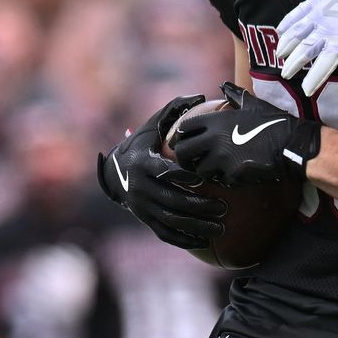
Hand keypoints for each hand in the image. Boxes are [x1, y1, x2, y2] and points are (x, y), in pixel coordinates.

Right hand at [97, 95, 226, 249]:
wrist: (113, 171)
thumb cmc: (142, 144)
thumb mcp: (153, 125)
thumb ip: (175, 109)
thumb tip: (200, 95)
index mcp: (143, 164)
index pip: (163, 172)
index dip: (181, 176)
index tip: (201, 179)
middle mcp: (140, 188)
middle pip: (172, 200)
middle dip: (199, 206)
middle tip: (224, 208)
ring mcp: (142, 206)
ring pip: (171, 220)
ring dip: (196, 226)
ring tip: (221, 227)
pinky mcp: (144, 219)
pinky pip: (164, 233)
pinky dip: (184, 240)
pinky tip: (204, 242)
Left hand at [170, 82, 320, 185]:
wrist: (292, 144)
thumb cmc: (273, 122)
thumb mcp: (253, 104)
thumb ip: (235, 95)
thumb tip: (224, 85)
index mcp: (217, 120)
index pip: (184, 129)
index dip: (181, 136)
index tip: (184, 141)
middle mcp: (215, 139)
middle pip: (183, 152)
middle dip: (184, 158)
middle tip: (191, 161)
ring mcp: (223, 158)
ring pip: (200, 170)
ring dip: (205, 170)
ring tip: (214, 168)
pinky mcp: (233, 174)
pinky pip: (221, 180)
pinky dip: (225, 179)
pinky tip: (233, 174)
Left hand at [275, 0, 337, 94]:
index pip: (298, 13)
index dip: (288, 24)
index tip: (280, 32)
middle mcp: (320, 16)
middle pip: (298, 35)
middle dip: (287, 47)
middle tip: (279, 56)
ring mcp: (328, 31)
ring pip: (305, 51)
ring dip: (295, 64)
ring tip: (286, 74)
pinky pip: (324, 65)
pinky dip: (315, 78)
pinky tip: (307, 89)